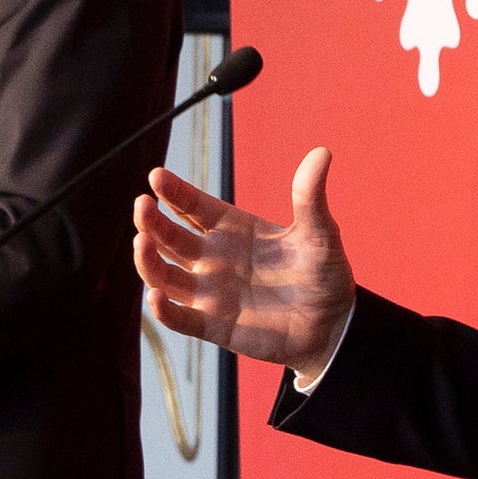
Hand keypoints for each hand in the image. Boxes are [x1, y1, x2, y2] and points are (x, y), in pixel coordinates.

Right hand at [136, 148, 357, 371]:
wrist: (334, 324)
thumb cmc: (324, 274)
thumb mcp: (320, 233)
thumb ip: (310, 197)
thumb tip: (322, 152)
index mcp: (233, 229)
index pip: (193, 206)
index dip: (174, 192)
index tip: (157, 176)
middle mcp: (214, 258)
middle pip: (170, 236)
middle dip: (152, 221)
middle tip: (142, 205)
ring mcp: (210, 292)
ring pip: (165, 275)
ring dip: (149, 261)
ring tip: (144, 242)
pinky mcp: (214, 326)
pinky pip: (181, 318)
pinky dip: (164, 311)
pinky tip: (156, 298)